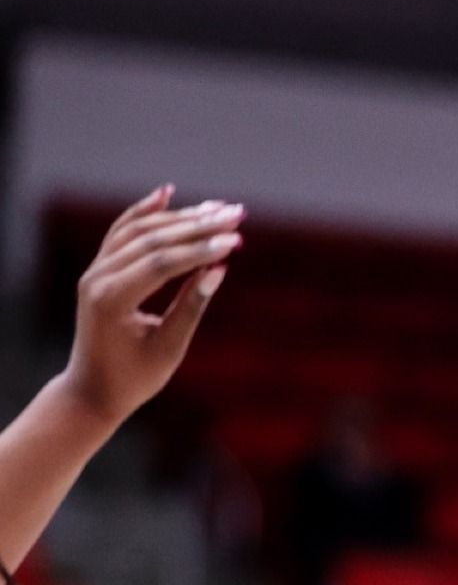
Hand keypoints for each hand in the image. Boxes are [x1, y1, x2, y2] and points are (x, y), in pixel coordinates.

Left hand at [57, 185, 242, 424]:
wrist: (92, 390)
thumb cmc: (134, 378)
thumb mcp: (169, 348)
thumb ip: (191, 307)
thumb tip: (218, 269)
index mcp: (111, 300)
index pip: (161, 263)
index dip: (200, 249)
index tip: (237, 240)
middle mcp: (97, 278)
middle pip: (152, 240)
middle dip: (198, 226)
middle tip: (237, 213)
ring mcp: (95, 271)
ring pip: (139, 230)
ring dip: (181, 217)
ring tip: (219, 208)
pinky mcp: (100, 269)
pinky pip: (123, 232)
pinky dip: (145, 212)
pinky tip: (167, 194)